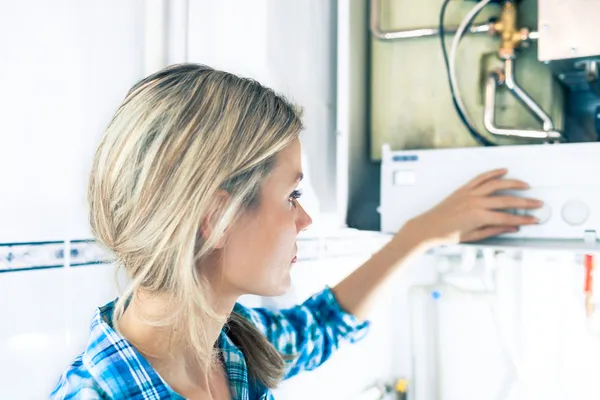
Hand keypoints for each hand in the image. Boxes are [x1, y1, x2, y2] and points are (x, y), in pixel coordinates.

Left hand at [405, 168, 541, 247]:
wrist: (429, 227)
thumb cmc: (448, 234)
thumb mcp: (473, 236)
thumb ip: (494, 230)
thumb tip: (511, 227)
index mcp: (479, 217)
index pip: (507, 218)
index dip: (523, 219)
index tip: (533, 219)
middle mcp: (475, 202)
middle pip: (506, 200)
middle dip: (525, 202)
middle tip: (537, 204)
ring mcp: (470, 194)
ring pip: (496, 184)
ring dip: (513, 183)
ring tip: (525, 185)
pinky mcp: (464, 189)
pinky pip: (480, 178)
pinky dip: (492, 173)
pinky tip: (503, 171)